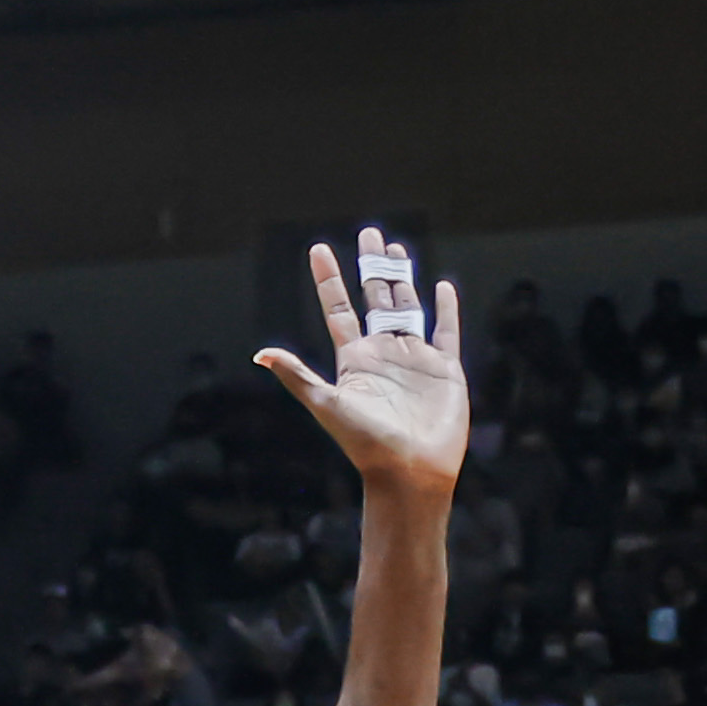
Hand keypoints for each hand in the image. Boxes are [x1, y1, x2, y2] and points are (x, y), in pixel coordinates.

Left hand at [259, 227, 466, 501]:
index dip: (328, 279)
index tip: (319, 249)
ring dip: (402, 279)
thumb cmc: (366, 444)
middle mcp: (383, 354)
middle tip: (370, 232)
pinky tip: (442, 287)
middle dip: (372, 266)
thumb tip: (260, 355)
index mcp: (354, 359)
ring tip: (396, 249)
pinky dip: (446, 309)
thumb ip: (297, 377)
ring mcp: (414, 359)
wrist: (410, 473)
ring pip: (408, 307)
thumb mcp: (326, 405)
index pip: (339, 309)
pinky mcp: (445, 369)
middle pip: (375, 298)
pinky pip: (446, 332)